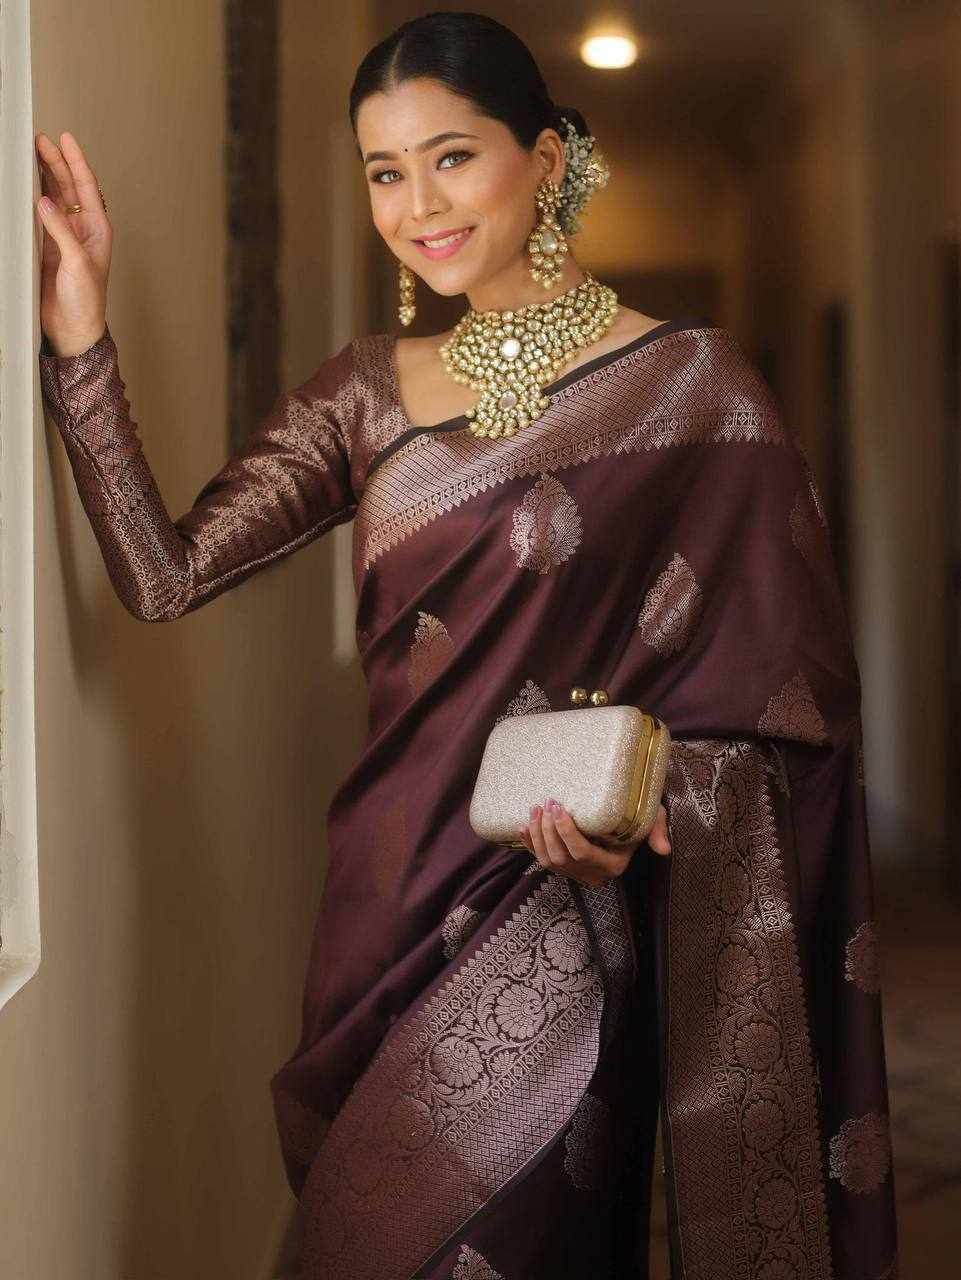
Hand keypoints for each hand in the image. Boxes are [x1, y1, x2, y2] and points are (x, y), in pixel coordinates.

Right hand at [35, 131, 111, 355]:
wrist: (74, 328)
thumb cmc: (87, 302)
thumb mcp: (77, 263)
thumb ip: (61, 231)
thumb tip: (46, 202)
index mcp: (97, 230)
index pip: (87, 187)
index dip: (76, 161)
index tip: (65, 138)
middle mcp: (82, 229)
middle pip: (68, 187)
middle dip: (56, 162)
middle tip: (40, 140)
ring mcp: (64, 236)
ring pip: (54, 198)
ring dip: (44, 176)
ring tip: (32, 154)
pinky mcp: (49, 246)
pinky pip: (40, 214)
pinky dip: (33, 198)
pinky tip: (26, 185)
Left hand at [518, 797, 670, 887]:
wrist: (627, 818)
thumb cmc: (638, 814)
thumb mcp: (653, 817)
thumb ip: (657, 829)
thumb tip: (663, 849)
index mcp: (613, 865)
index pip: (583, 853)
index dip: (566, 832)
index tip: (559, 807)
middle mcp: (593, 874)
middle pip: (561, 858)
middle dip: (547, 831)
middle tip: (546, 803)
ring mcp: (576, 873)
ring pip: (548, 861)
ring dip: (536, 835)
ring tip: (535, 809)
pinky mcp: (563, 867)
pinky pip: (540, 860)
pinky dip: (528, 844)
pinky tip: (522, 826)